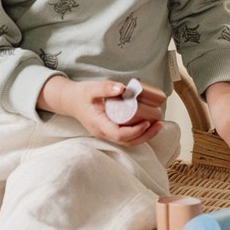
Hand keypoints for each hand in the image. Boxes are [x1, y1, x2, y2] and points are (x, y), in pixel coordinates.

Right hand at [38, 77, 164, 146]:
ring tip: (158, 125)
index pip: (119, 134)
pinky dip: (139, 133)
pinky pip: (126, 137)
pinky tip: (149, 125)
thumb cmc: (81, 94)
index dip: (135, 131)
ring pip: (128, 141)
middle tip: (159, 124)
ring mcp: (106, 133)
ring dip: (144, 136)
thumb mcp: (91, 88)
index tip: (147, 122)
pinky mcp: (110, 131)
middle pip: (127, 141)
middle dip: (145, 135)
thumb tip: (123, 88)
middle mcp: (103, 132)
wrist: (70, 101)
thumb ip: (106, 88)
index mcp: (98, 124)